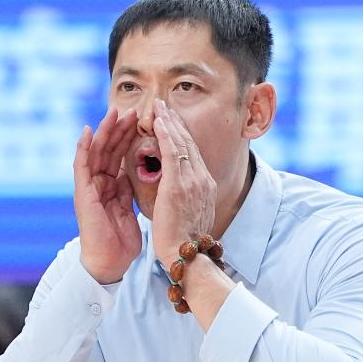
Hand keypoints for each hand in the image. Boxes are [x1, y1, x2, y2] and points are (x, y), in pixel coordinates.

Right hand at [74, 108, 141, 283]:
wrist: (110, 261)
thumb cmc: (120, 240)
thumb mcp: (130, 208)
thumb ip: (129, 189)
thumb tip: (136, 172)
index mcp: (111, 186)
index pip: (121, 155)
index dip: (131, 137)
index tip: (143, 121)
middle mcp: (99, 183)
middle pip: (109, 149)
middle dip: (121, 129)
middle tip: (133, 110)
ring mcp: (89, 187)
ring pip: (96, 152)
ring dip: (105, 131)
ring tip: (114, 112)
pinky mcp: (82, 193)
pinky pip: (81, 165)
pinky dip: (83, 147)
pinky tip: (88, 131)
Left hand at [151, 99, 216, 269]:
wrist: (185, 255)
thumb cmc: (182, 242)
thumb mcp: (189, 216)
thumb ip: (186, 201)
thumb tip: (180, 197)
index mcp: (205, 187)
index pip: (193, 154)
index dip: (182, 136)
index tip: (172, 123)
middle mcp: (203, 180)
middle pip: (190, 144)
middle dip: (176, 123)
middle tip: (165, 106)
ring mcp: (193, 181)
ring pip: (182, 143)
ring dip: (169, 122)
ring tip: (159, 107)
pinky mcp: (179, 184)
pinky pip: (173, 151)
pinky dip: (166, 134)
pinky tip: (157, 122)